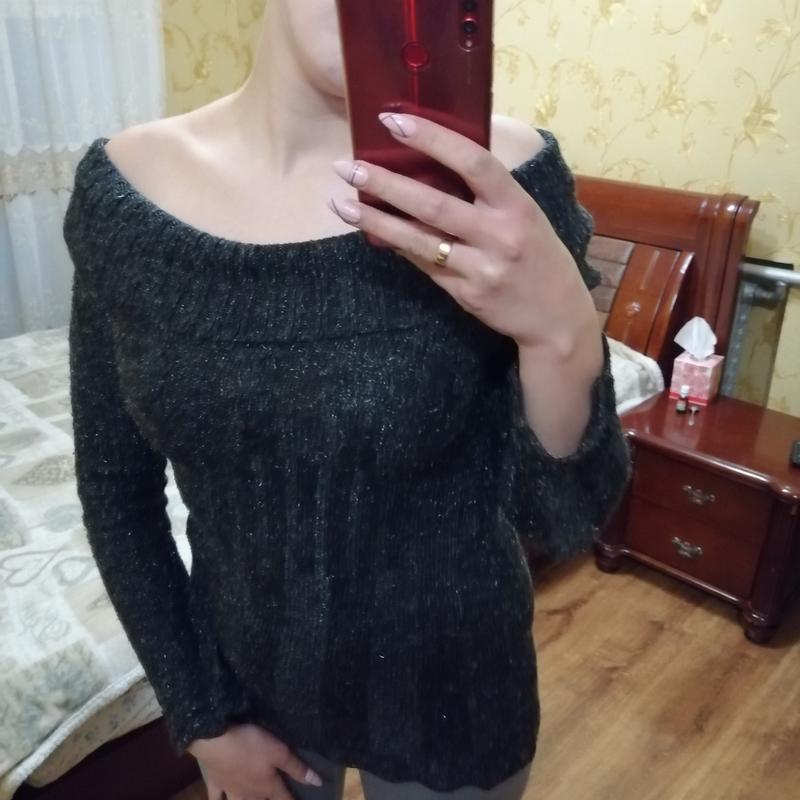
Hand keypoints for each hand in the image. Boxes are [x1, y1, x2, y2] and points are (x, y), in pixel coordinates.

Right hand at [187, 723, 322, 799]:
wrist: (215, 742)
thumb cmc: (251, 744)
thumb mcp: (279, 751)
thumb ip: (297, 768)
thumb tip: (318, 783)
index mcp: (268, 786)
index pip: (285, 799)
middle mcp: (250, 793)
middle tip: (275, 797)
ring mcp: (230, 791)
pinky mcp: (214, 783)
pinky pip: (216, 799)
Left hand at [328, 112, 595, 350]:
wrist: (556, 318)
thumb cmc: (539, 256)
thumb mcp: (527, 214)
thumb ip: (488, 193)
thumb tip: (431, 161)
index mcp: (517, 205)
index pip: (473, 161)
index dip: (433, 139)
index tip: (394, 121)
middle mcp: (500, 235)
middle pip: (434, 205)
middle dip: (387, 185)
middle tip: (348, 167)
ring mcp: (481, 269)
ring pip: (419, 241)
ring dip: (377, 221)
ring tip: (341, 204)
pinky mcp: (466, 296)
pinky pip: (424, 266)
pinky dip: (397, 247)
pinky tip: (372, 233)